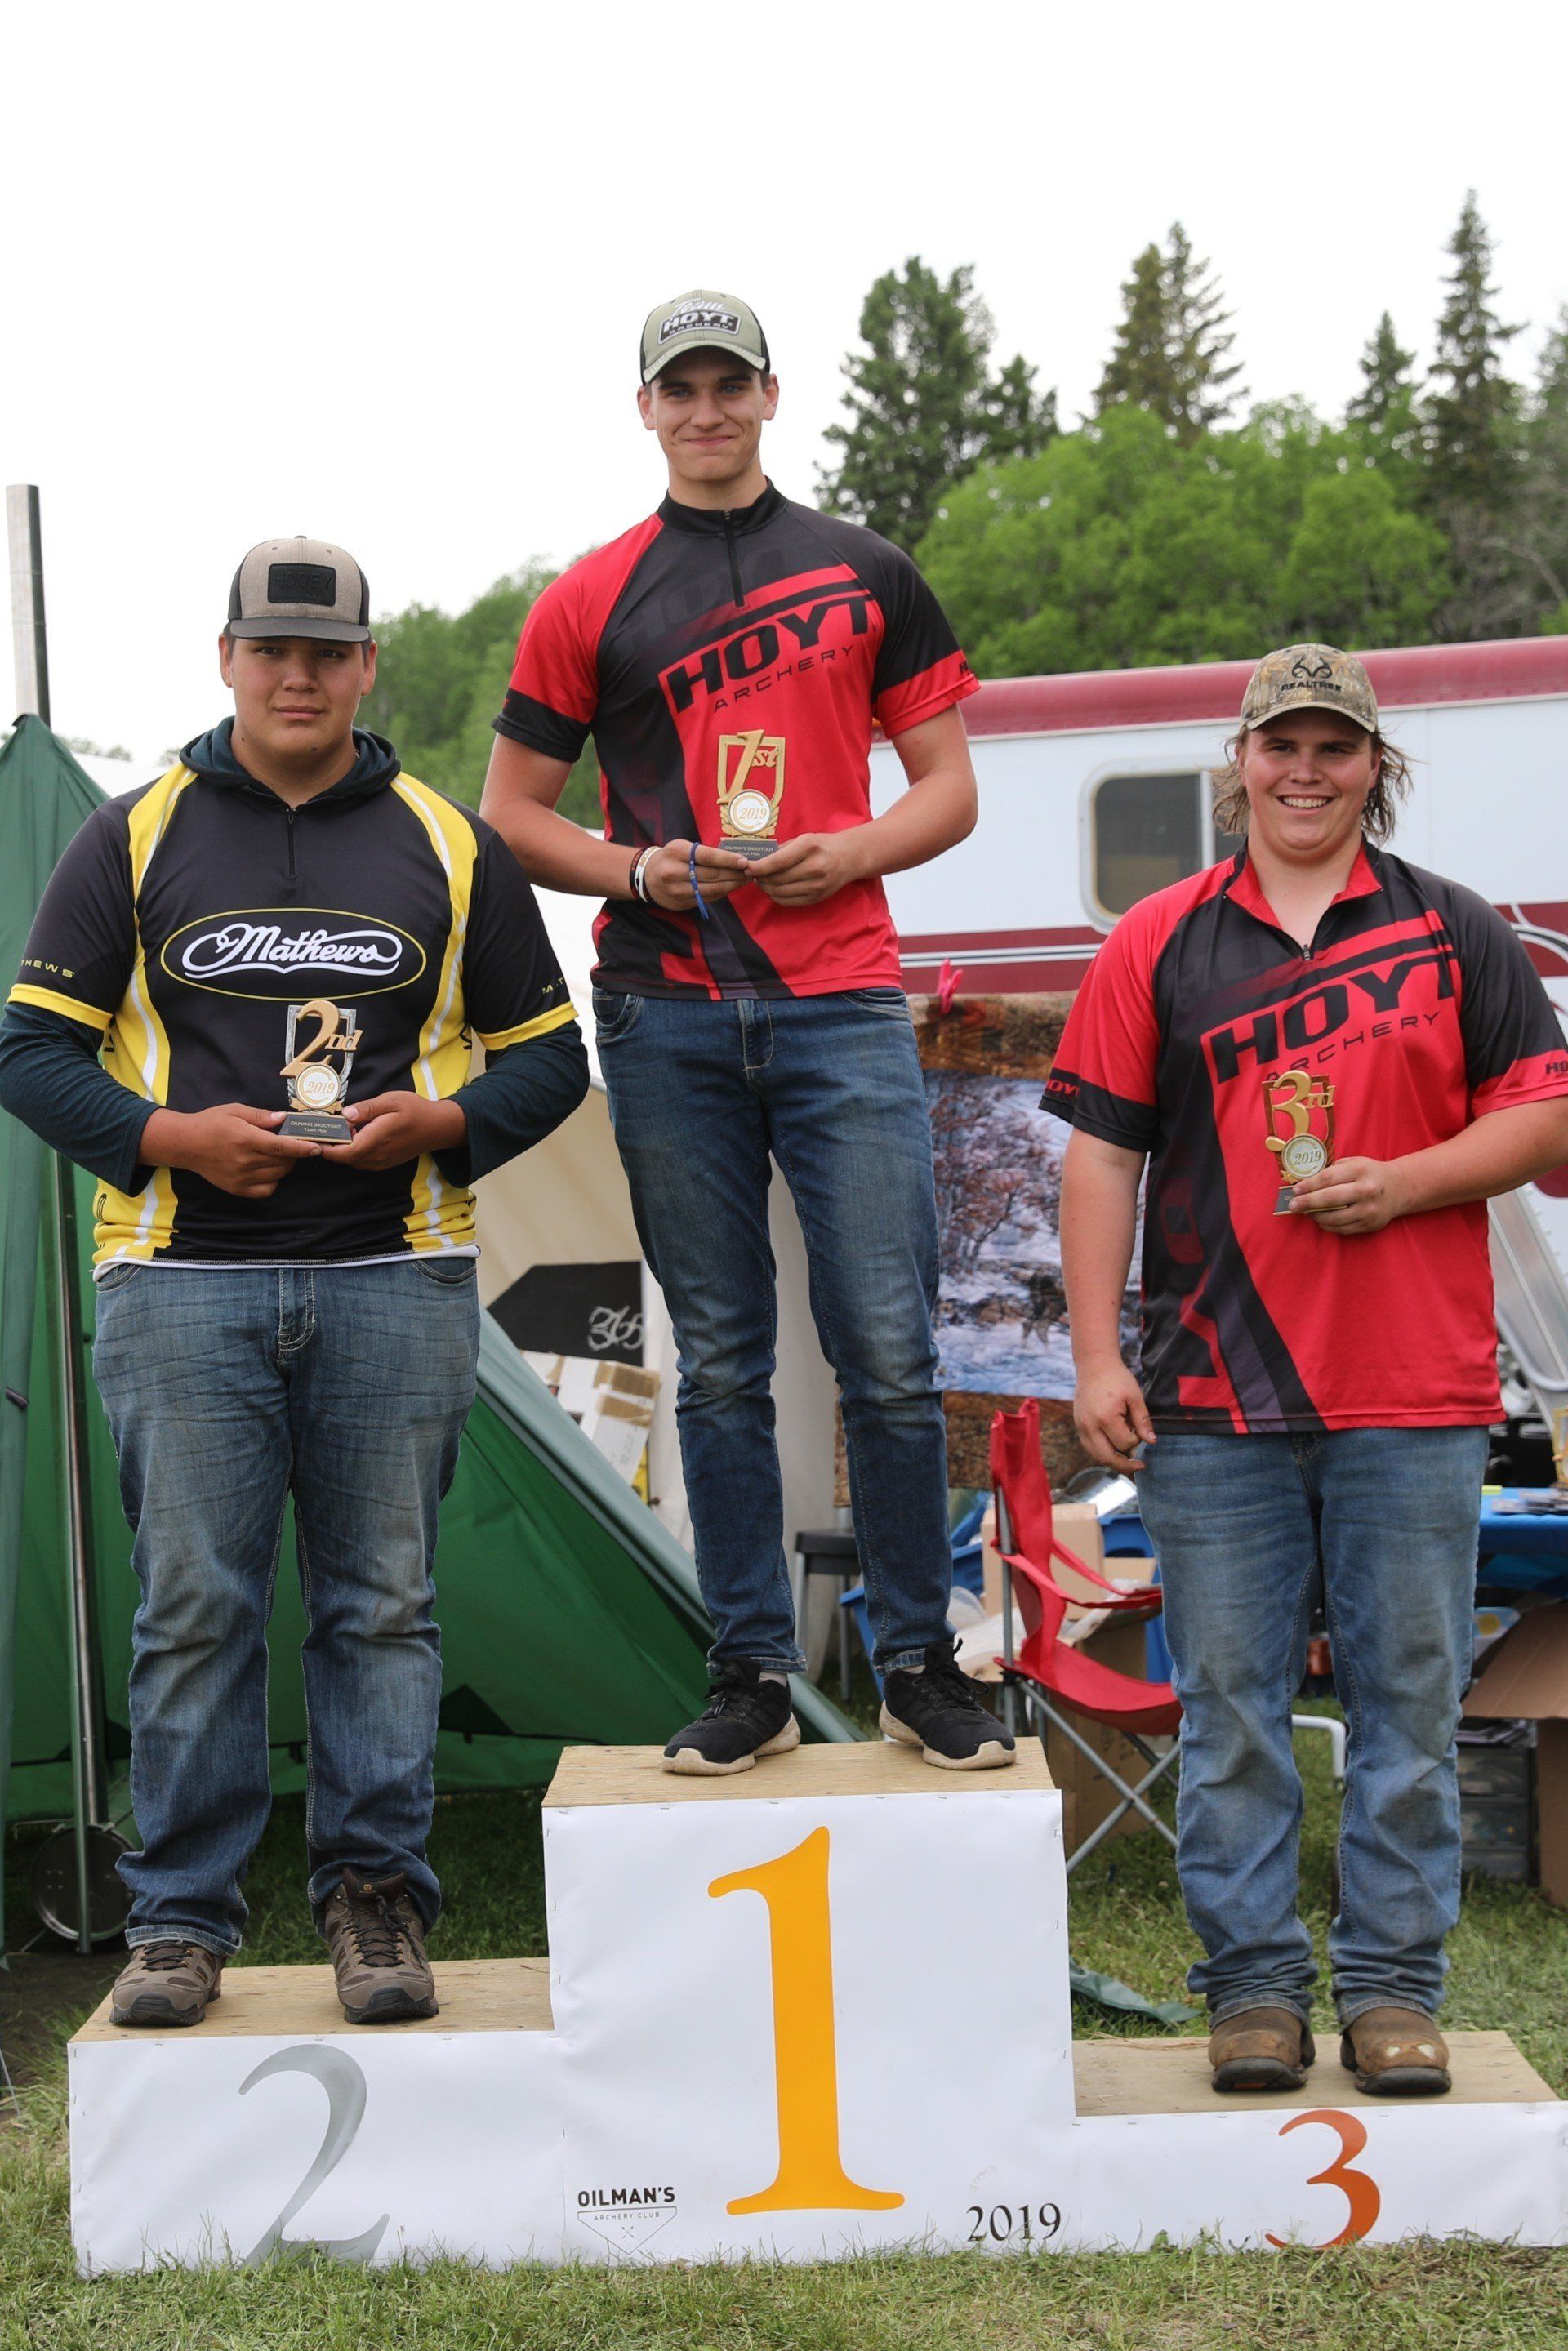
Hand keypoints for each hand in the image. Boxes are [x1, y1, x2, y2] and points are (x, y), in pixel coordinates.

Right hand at [144, 1104, 320, 1198]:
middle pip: (283, 1161)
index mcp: (245, 1139)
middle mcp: (244, 1161)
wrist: (185, 1144)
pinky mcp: (237, 1189)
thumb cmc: (211, 1123)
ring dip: (286, 1165)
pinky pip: (267, 1189)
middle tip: (292, 1143)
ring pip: (278, 1175)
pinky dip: (274, 1180)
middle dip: (294, 1153)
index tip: (317, 1147)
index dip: (302, 1147)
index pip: (281, 1146)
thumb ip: (261, 1116)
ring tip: (279, 1153)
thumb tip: (284, 1119)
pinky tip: (268, 1169)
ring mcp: (241, 1178)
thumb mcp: (235, 1111)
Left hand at [318, 1093, 466, 1171]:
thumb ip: (367, 1108)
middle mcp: (377, 1156)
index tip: (314, 1137)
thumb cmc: (415, 1111)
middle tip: (325, 1126)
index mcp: (377, 1139)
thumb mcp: (391, 1101)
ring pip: (352, 1160)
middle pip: (345, 1158)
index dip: (327, 1148)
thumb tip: (345, 1115)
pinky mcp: (383, 1163)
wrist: (437, 1128)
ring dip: (343, 1148)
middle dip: (331, 1145)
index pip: (344, 1152)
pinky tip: (357, 1134)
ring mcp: (380, 1162)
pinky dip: (353, 1150)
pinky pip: (361, 1161)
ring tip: (342, 1128)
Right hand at [643, 839, 752, 910]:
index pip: (707, 856)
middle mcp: (674, 872)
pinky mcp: (681, 903)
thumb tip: (734, 858)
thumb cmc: (671, 857)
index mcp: (676, 852)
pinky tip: (731, 887)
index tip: (744, 861)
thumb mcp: (681, 847)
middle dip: (734, 874)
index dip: (727, 860)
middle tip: (750, 871)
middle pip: (712, 875)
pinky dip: (722, 893)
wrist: (646, 877)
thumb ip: (703, 852)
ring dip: (732, 885)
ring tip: (745, 880)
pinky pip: (707, 899)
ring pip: (711, 890)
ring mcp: (676, 890)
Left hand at [748, 830, 867, 904]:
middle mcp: (815, 868)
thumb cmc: (822, 846)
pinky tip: (772, 889)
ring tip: (761, 881)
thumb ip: (781, 850)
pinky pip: (788, 902)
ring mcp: (817, 886)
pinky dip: (776, 897)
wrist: (849, 858)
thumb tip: (757, 861)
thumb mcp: (803, 839)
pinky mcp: (817, 898)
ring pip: (780, 892)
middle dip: (760, 878)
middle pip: (777, 879)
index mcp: (809, 848)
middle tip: (752, 874)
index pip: (778, 862)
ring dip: (766, 888)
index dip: (759, 867)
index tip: (747, 867)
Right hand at [1073, 1361, 1154, 1472]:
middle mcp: (1089, 1425)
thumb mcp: (1135, 1397)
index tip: (1140, 1429)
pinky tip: (1114, 1450)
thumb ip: (1143, 1421)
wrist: (1094, 1365)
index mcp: (1105, 1417)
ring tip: (1127, 1462)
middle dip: (1124, 1464)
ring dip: (1112, 1461)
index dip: (1136, 1440)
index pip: (1124, 1443)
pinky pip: (1089, 1447)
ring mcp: (1080, 1426)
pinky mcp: (1078, 1425)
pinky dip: (1102, 1452)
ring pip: (1095, 1455)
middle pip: (1106, 1457)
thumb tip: (1152, 1442)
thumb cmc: (1117, 1378)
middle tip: (1140, 1466)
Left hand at [1287, 1156, 1409, 1234]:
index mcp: (1360, 1171)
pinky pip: (1342, 1229)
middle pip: (1330, 1199)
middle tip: (1293, 1205)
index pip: (1328, 1178)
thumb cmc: (1370, 1174)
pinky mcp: (1369, 1225)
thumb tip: (1305, 1183)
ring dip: (1315, 1216)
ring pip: (1335, 1218)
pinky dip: (1327, 1225)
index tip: (1295, 1190)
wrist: (1399, 1188)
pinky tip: (1320, 1219)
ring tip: (1305, 1212)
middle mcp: (1366, 1190)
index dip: (1309, 1185)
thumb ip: (1333, 1171)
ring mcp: (1369, 1210)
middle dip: (1308, 1202)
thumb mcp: (1355, 1163)